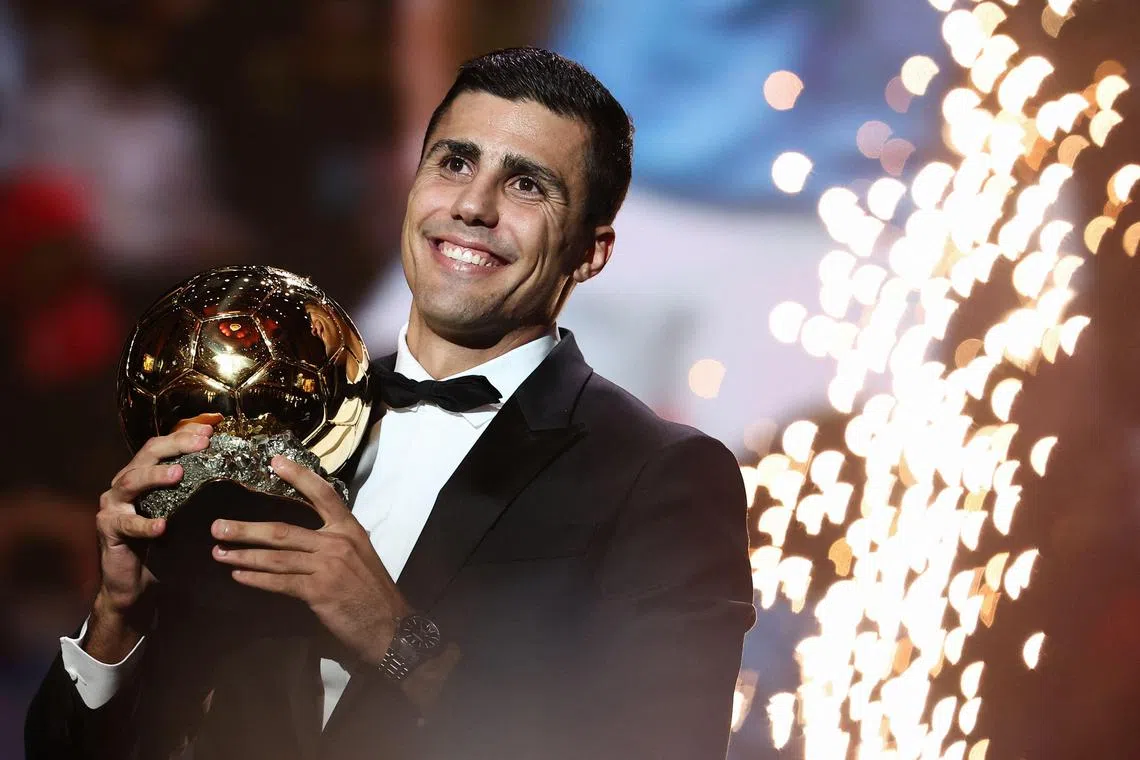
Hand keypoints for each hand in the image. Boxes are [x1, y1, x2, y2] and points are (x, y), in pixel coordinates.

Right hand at [88, 421, 214, 660]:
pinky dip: (145, 524)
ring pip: (131, 482)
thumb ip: (192, 492)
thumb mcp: (179, 513)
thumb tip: (230, 473)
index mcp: (143, 475)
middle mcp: (124, 484)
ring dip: (156, 476)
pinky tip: (162, 525)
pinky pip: (127, 524)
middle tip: (201, 443)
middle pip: (147, 455)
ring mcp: (113, 506)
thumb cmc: (160, 545)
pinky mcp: (108, 529)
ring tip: (178, 473)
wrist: (132, 582)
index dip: (183, 435)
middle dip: (174, 445)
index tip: (209, 430)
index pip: (161, 446)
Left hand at [211, 456, 410, 665]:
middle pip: (283, 530)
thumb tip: (303, 542)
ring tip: (219, 553)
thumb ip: (334, 544)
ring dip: (243, 555)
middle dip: (246, 530)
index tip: (275, 462)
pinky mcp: (318, 591)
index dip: (299, 476)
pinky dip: (256, 579)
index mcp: (349, 529)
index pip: (323, 494)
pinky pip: (280, 582)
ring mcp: (327, 566)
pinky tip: (239, 576)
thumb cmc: (373, 592)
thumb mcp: (360, 557)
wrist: (389, 624)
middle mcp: (337, 542)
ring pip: (276, 557)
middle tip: (218, 526)